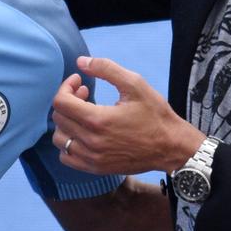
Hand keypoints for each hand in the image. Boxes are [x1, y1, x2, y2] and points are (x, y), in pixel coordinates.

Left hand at [51, 56, 204, 174]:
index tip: (79, 81)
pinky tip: (83, 133)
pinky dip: (69, 143)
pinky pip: (67, 157)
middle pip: (59, 118)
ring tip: (84, 114)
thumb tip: (80, 62)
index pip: (60, 102)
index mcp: (97, 120)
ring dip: (66, 122)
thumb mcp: (135, 84)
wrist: (171, 147)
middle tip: (85, 94)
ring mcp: (92, 158)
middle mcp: (91, 142)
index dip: (66, 87)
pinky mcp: (96, 168)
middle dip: (68, 101)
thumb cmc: (155, 114)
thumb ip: (106, 69)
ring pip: (59, 138)